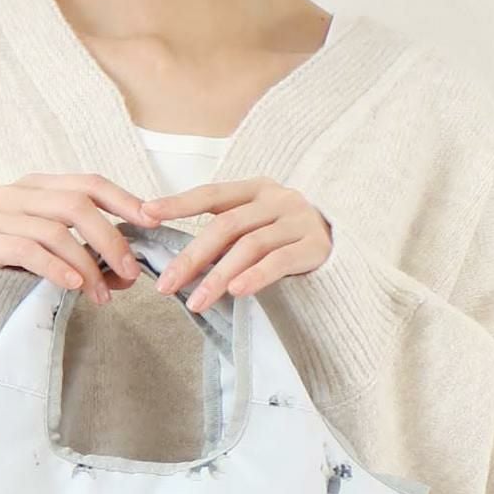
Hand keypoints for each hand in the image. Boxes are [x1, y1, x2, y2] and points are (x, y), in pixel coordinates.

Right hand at [0, 172, 161, 303]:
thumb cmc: (17, 267)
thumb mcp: (58, 254)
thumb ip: (91, 256)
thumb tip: (129, 274)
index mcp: (41, 186)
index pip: (89, 183)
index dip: (123, 200)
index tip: (151, 220)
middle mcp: (19, 192)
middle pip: (76, 205)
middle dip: (110, 240)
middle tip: (130, 271)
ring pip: (55, 232)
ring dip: (86, 266)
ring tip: (101, 296)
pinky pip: (28, 251)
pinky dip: (56, 268)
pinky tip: (74, 286)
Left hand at [137, 178, 332, 313]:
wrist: (347, 250)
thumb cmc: (289, 242)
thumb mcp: (258, 229)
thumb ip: (226, 235)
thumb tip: (178, 261)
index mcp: (257, 190)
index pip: (212, 194)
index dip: (179, 203)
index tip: (146, 213)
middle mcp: (278, 199)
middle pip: (227, 226)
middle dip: (192, 257)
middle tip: (166, 285)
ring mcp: (299, 221)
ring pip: (250, 246)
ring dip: (218, 277)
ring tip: (195, 303)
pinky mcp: (316, 247)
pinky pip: (280, 261)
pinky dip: (255, 277)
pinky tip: (236, 292)